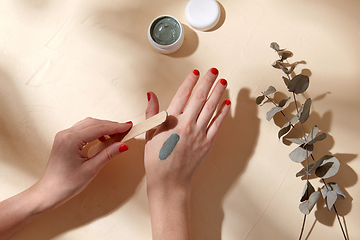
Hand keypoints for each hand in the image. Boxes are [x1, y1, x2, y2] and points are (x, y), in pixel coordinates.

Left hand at [0, 118, 131, 238]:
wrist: (49, 192)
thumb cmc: (67, 184)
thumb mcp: (91, 169)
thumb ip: (108, 154)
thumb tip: (123, 145)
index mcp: (71, 140)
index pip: (99, 128)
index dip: (116, 127)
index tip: (128, 126)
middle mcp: (66, 133)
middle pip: (94, 123)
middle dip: (111, 125)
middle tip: (126, 129)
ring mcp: (64, 135)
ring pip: (88, 124)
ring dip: (103, 127)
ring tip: (117, 133)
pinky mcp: (64, 139)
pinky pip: (82, 129)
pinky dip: (95, 131)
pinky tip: (103, 138)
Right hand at [144, 68, 229, 238]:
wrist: (169, 181)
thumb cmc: (157, 159)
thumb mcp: (150, 134)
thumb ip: (153, 113)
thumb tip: (150, 94)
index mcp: (171, 121)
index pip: (183, 95)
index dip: (190, 81)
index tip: (196, 71)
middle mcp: (187, 124)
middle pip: (200, 98)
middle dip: (208, 82)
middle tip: (214, 71)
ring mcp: (199, 133)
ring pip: (211, 108)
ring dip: (218, 93)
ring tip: (223, 81)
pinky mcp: (207, 143)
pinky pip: (217, 124)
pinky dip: (223, 113)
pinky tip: (226, 103)